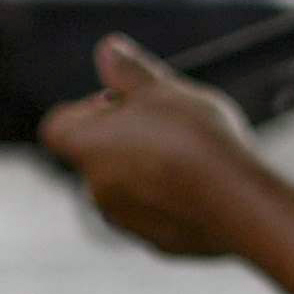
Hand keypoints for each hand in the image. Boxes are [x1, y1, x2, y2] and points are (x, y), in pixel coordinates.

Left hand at [36, 36, 269, 259]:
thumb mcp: (161, 89)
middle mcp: (94, 190)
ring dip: (147, 168)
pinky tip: (204, 185)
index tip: (125, 101)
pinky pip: (154, 213)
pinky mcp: (156, 244)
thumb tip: (108, 50)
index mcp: (86, 147)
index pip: (58, 125)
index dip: (87, 109)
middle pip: (97, 155)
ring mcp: (124, 222)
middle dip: (124, 137)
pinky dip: (169, 199)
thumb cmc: (194, 138)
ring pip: (125, 186)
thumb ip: (129, 72)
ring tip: (191, 153)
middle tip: (168, 122)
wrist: (235, 201)